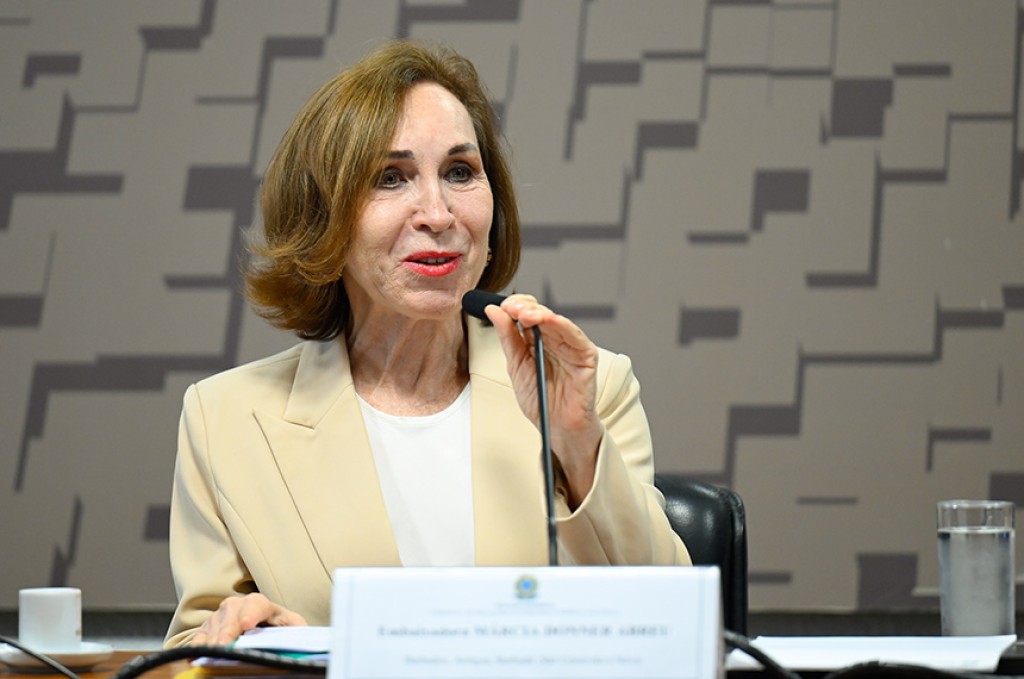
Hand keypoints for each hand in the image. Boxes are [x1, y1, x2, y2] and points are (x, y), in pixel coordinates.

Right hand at [189, 593, 306, 645]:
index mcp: (262, 604)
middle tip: (225, 644)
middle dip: (228, 629)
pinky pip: (200, 636)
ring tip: (213, 652)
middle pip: (231, 612)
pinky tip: (196, 655)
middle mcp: (239, 606)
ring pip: (215, 624)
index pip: (257, 604)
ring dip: (213, 639)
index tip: (247, 624)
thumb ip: (297, 630)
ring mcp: (222, 616)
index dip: (252, 612)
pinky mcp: (208, 628)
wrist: (262, 628)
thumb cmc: (278, 628)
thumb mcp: (291, 627)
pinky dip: (198, 645)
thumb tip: (306, 640)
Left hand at [484, 294, 602, 507]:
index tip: (500, 307)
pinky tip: (548, 321)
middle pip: (541, 314)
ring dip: (541, 314)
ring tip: (524, 314)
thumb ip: (507, 338)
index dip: (515, 307)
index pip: (527, 314)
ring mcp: (572, 347)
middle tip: (511, 308)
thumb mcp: (516, 366)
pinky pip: (576, 337)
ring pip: (557, 321)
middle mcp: (555, 340)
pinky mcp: (586, 357)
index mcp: (537, 341)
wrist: (556, 428)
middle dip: (525, 308)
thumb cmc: (541, 401)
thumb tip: (493, 311)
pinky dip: (562, 326)